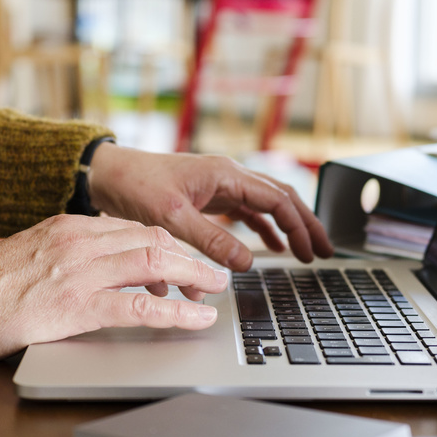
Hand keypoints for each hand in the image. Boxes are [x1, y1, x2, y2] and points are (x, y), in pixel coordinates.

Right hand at [0, 215, 227, 361]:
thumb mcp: (35, 253)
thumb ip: (72, 254)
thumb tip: (109, 268)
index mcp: (69, 227)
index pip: (134, 228)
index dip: (169, 246)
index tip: (186, 261)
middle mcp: (79, 242)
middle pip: (153, 240)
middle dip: (190, 258)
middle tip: (214, 275)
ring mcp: (80, 273)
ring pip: (155, 265)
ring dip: (194, 279)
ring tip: (215, 292)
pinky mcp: (77, 307)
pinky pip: (140, 308)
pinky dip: (176, 313)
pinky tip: (196, 320)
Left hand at [86, 144, 333, 270]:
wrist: (110, 174)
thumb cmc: (137, 187)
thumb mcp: (173, 218)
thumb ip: (211, 240)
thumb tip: (247, 262)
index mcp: (226, 174)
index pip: (278, 199)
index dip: (299, 225)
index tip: (312, 251)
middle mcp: (229, 176)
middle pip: (282, 198)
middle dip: (306, 225)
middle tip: (325, 251)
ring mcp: (221, 185)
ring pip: (268, 204)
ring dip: (289, 227)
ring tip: (307, 251)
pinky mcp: (210, 196)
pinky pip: (247, 211)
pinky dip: (265, 228)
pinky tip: (273, 247)